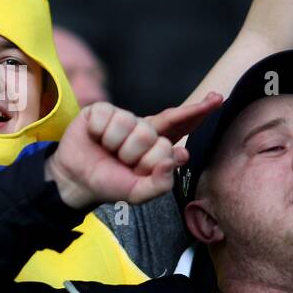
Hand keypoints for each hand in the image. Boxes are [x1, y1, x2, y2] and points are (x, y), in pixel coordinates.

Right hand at [46, 99, 215, 208]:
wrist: (76, 181)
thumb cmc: (110, 184)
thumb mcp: (139, 193)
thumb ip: (161, 182)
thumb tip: (178, 155)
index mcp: (156, 143)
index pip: (181, 124)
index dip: (198, 111)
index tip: (217, 100)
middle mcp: (142, 126)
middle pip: (154, 135)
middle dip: (139, 157)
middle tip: (126, 164)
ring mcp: (122, 117)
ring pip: (132, 127)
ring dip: (118, 148)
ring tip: (110, 153)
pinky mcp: (101, 111)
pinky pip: (110, 119)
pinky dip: (102, 135)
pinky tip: (96, 139)